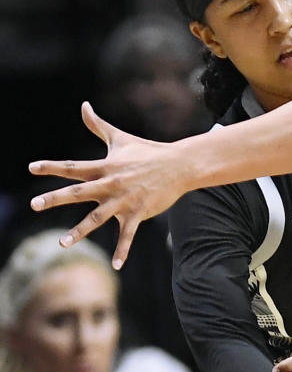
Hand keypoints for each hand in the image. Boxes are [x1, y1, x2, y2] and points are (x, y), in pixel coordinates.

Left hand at [29, 102, 185, 267]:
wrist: (179, 165)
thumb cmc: (147, 152)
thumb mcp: (120, 138)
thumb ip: (97, 125)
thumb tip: (84, 105)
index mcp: (105, 167)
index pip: (73, 168)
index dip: (51, 166)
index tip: (31, 168)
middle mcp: (111, 184)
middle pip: (79, 193)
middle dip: (56, 198)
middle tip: (34, 204)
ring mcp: (125, 201)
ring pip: (98, 218)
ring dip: (79, 231)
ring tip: (61, 243)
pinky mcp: (139, 214)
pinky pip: (128, 235)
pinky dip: (122, 251)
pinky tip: (116, 266)